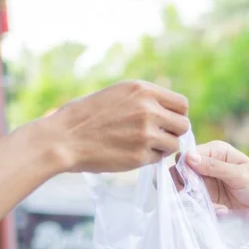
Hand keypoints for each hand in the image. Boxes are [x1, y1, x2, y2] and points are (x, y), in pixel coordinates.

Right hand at [42, 80, 190, 172]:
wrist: (64, 137)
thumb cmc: (86, 115)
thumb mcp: (118, 94)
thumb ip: (144, 99)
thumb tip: (168, 111)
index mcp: (143, 90)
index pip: (182, 104)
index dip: (176, 115)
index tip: (167, 122)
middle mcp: (148, 110)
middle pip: (184, 125)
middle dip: (174, 132)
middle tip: (159, 137)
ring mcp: (146, 134)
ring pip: (175, 144)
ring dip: (164, 147)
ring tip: (144, 145)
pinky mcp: (140, 156)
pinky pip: (159, 159)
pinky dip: (150, 159)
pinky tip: (132, 153)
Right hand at [184, 141, 248, 211]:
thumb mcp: (239, 175)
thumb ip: (214, 167)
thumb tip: (188, 157)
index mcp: (216, 150)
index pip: (189, 154)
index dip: (185, 167)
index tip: (192, 181)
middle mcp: (208, 163)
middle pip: (182, 169)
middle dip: (186, 183)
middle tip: (198, 196)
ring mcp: (206, 180)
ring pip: (184, 186)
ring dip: (193, 197)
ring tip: (212, 206)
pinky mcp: (207, 196)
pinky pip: (194, 199)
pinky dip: (202, 206)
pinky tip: (220, 211)